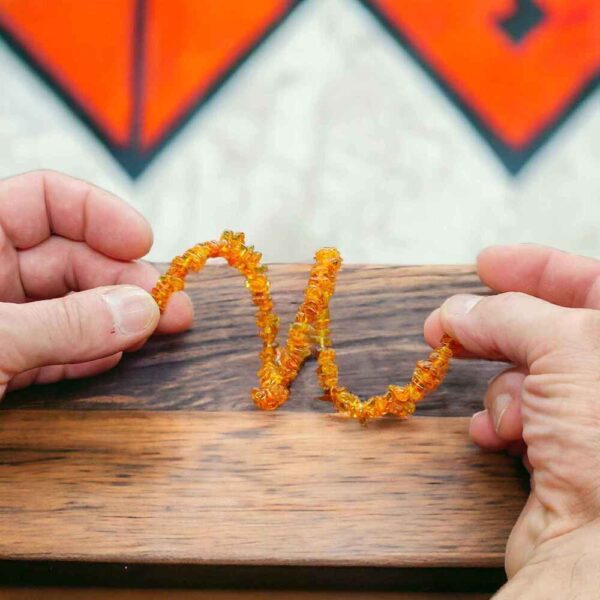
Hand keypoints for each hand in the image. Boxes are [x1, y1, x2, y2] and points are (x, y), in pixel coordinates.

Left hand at [0, 170, 192, 397]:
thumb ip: (64, 324)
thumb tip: (141, 311)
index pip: (43, 199)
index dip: (98, 214)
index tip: (143, 243)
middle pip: (69, 257)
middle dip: (123, 279)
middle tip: (169, 306)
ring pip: (70, 305)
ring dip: (116, 319)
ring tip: (155, 332)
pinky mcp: (1, 366)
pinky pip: (55, 348)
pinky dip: (87, 353)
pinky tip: (113, 355)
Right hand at [425, 244, 599, 594]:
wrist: (599, 552)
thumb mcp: (566, 349)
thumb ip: (509, 315)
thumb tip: (458, 310)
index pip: (592, 285)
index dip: (538, 267)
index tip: (488, 263)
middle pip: (551, 331)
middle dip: (498, 327)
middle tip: (448, 323)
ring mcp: (588, 420)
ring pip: (525, 376)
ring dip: (502, 388)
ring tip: (507, 412)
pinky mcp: (560, 454)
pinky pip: (516, 416)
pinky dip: (497, 421)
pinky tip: (494, 434)